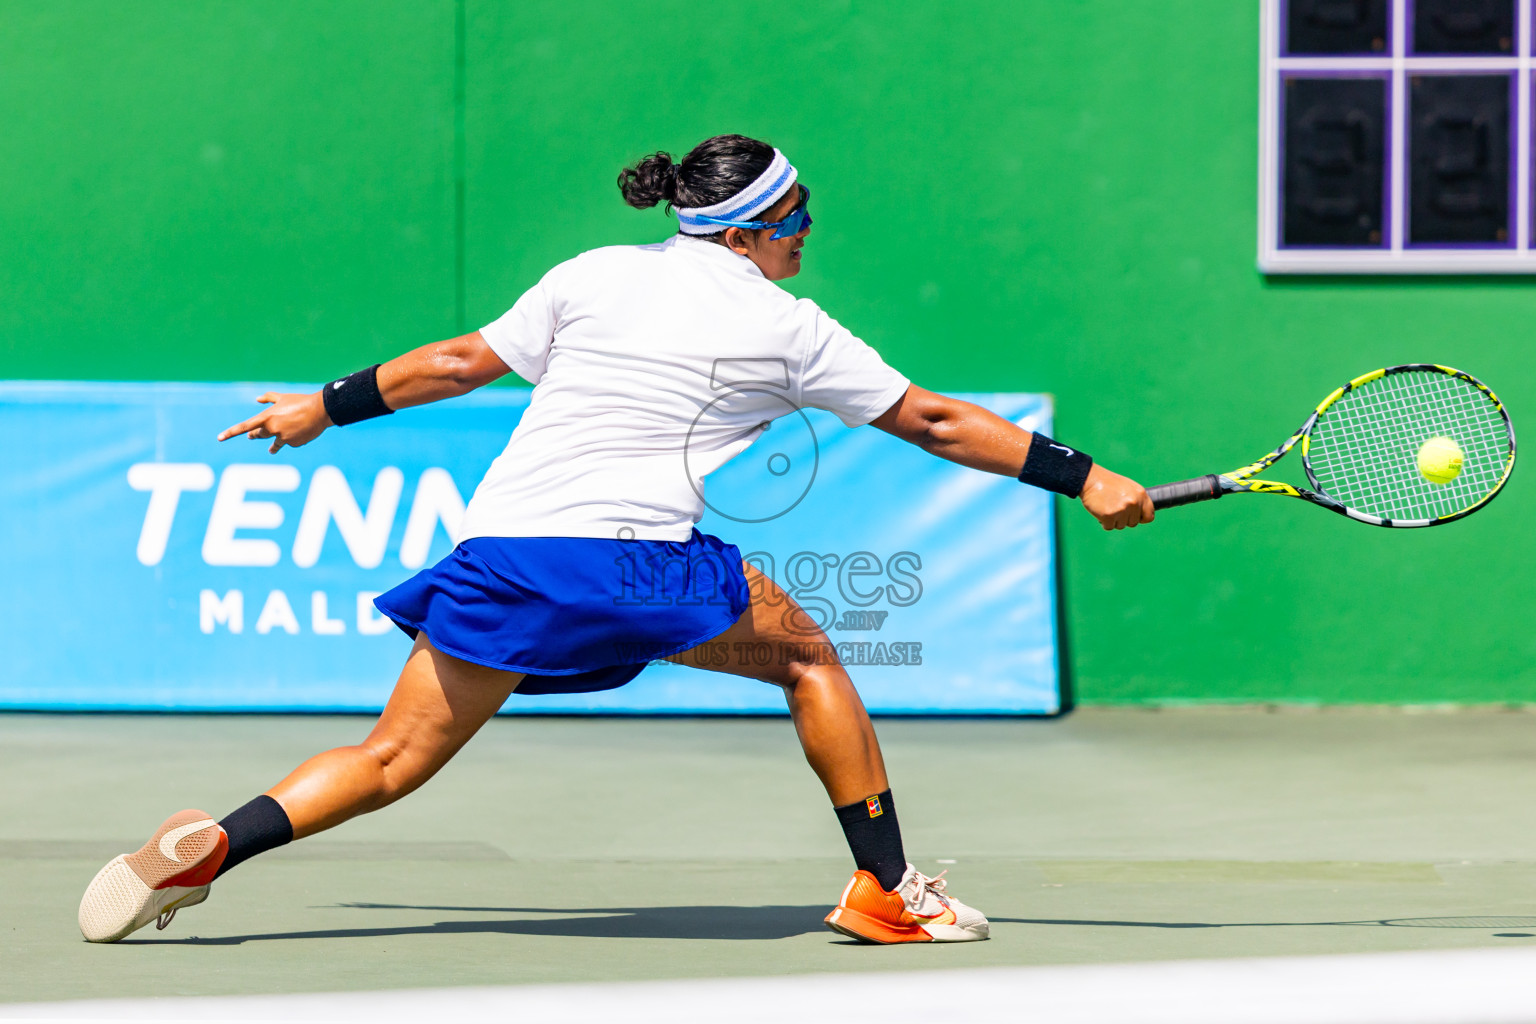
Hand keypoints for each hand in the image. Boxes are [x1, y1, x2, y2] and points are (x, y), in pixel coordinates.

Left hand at [217, 392, 332, 453]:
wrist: (320, 411)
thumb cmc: (301, 401)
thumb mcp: (283, 397)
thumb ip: (268, 398)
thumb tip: (256, 399)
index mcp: (267, 417)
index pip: (245, 426)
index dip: (231, 432)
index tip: (219, 438)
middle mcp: (272, 429)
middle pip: (259, 435)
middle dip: (256, 435)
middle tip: (251, 436)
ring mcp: (283, 438)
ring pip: (274, 444)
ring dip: (273, 446)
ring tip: (271, 450)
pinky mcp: (294, 444)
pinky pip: (290, 443)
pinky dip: (292, 439)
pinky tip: (300, 434)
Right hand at [1080, 464, 1153, 530]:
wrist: (1091, 479)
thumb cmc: (1109, 483)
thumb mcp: (1128, 487)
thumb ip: (1137, 500)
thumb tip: (1142, 516)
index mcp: (1141, 494)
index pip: (1149, 516)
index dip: (1141, 518)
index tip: (1135, 518)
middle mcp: (1133, 502)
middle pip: (1133, 523)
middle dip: (1124, 519)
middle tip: (1114, 507)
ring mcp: (1122, 509)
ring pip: (1121, 526)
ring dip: (1113, 520)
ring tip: (1107, 506)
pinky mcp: (1109, 516)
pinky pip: (1109, 527)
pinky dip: (1104, 522)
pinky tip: (1101, 511)